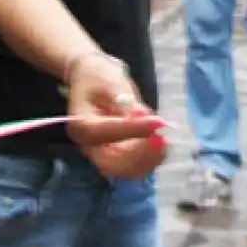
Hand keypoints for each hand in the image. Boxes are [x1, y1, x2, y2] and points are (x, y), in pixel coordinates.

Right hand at [64, 54, 169, 180]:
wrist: (92, 79)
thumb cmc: (99, 76)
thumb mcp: (111, 81)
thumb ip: (125, 101)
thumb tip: (142, 116)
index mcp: (81, 124)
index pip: (106, 133)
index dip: (133, 130)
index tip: (158, 122)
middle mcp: (88, 145)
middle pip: (112, 163)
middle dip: (140, 155)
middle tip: (163, 139)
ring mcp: (101, 153)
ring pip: (124, 169)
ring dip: (148, 160)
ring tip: (165, 141)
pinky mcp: (115, 155)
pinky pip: (131, 166)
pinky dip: (149, 160)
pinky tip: (162, 145)